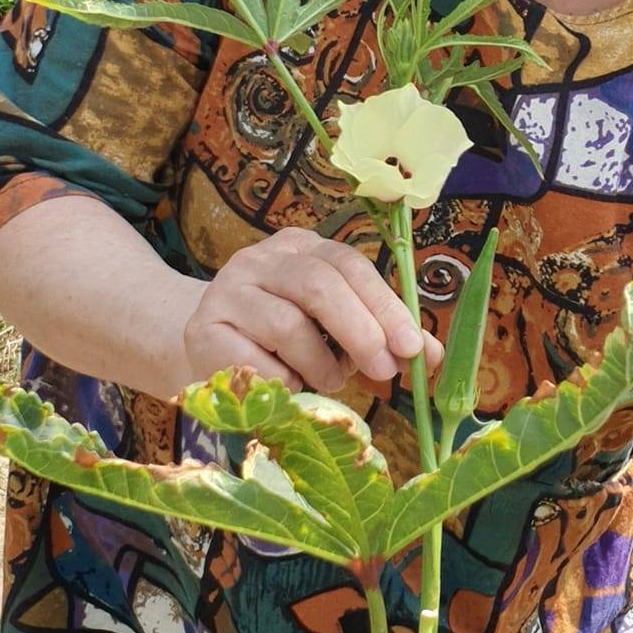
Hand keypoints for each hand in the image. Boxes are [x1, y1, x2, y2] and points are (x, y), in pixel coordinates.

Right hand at [178, 228, 441, 393]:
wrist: (200, 349)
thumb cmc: (280, 340)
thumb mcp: (332, 327)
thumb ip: (380, 334)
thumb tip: (432, 356)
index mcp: (300, 246)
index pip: (349, 264)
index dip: (385, 305)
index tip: (413, 348)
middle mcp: (261, 259)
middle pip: (319, 284)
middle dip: (361, 331)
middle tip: (384, 371)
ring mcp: (227, 292)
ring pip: (288, 325)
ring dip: (321, 365)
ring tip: (330, 381)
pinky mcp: (203, 332)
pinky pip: (255, 363)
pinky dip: (284, 382)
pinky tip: (289, 386)